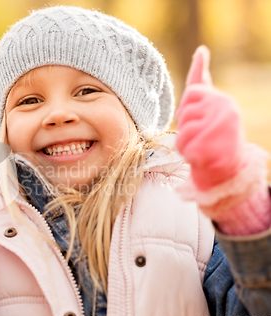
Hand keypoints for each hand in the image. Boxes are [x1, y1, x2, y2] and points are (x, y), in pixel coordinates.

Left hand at [176, 45, 245, 190]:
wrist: (228, 170)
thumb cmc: (213, 134)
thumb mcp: (209, 105)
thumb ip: (201, 80)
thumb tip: (201, 50)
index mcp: (222, 100)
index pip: (191, 91)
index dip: (188, 108)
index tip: (201, 118)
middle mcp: (224, 111)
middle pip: (183, 113)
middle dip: (185, 126)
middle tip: (202, 135)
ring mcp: (219, 129)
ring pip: (182, 131)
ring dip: (185, 142)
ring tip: (202, 146)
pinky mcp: (211, 148)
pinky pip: (184, 148)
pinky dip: (188, 155)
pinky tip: (202, 157)